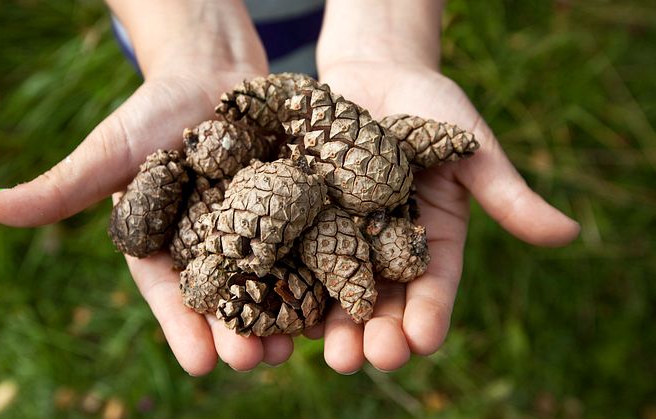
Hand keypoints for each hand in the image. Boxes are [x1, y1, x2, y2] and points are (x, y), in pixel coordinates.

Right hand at [0, 1, 294, 374]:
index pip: (170, 296)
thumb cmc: (153, 111)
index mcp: (165, 247)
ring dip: (283, 316)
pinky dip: (320, 269)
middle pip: (226, 299)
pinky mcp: (295, 208)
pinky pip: (309, 242)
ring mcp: (257, 230)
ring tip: (296, 347)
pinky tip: (332, 297)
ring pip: (271, 281)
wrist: (211, 72)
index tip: (198, 363)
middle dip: (238, 333)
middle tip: (253, 363)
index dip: (182, 328)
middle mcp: (212, 248)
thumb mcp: (111, 150)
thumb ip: (62, 185)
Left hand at [311, 61, 579, 372]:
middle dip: (376, 334)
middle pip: (382, 302)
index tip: (423, 340)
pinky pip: (293, 256)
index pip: (433, 287)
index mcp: (431, 242)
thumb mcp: (470, 149)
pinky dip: (288, 283)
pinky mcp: (301, 220)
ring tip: (328, 352)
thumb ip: (506, 193)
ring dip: (330, 326)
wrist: (373, 75)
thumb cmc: (431, 108)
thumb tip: (568, 233)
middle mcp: (384, 251)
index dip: (429, 315)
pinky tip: (281, 308)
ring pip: (335, 292)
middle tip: (367, 358)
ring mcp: (340, 238)